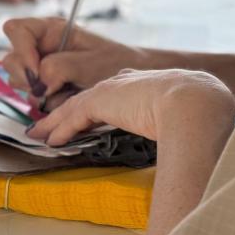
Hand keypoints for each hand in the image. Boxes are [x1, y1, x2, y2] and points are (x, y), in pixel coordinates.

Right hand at [1, 17, 146, 97]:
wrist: (128, 80)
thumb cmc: (114, 61)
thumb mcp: (91, 61)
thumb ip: (63, 66)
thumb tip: (40, 79)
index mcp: (50, 30)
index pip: (16, 30)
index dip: (21, 49)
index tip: (37, 69)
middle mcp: (40, 47)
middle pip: (11, 60)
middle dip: (28, 77)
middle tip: (51, 87)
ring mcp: (39, 68)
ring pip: (19, 82)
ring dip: (40, 93)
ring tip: (68, 91)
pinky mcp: (43, 87)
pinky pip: (33, 98)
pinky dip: (49, 103)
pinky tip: (68, 98)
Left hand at [27, 68, 234, 146]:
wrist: (193, 102)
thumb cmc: (195, 112)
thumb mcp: (179, 117)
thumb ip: (167, 126)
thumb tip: (177, 151)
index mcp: (143, 86)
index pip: (112, 96)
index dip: (94, 108)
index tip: (85, 117)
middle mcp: (124, 83)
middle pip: (87, 99)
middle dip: (66, 112)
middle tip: (49, 125)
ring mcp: (111, 90)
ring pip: (74, 107)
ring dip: (54, 122)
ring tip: (39, 134)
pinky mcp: (101, 99)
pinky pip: (73, 116)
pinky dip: (60, 128)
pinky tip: (51, 140)